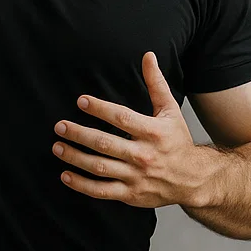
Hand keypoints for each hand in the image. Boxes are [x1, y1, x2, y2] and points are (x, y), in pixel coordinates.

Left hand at [52, 52, 212, 208]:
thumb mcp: (170, 110)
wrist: (193, 179)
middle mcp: (144, 155)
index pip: (122, 118)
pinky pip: (102, 190)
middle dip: (80, 134)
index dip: (100, 109)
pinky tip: (65, 175)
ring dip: (76, 157)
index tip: (81, 101)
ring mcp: (136, 177)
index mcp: (153, 132)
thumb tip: (148, 56)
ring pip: (100, 167)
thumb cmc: (178, 141)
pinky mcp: (130, 194)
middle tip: (60, 126)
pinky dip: (82, 185)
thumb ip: (156, 84)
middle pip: (106, 144)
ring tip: (57, 147)